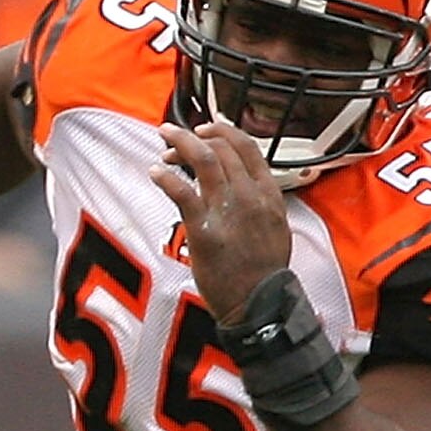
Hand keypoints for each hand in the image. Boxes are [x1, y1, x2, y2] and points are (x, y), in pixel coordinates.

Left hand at [150, 121, 294, 325]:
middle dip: (193, 137)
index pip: (247, 147)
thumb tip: (240, 181)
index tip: (204, 128)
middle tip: (173, 138)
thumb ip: (259, 199)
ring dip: (179, 145)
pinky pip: (182, 192)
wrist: (257, 302)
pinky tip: (156, 172)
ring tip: (164, 144)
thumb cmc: (262, 269)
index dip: (223, 131)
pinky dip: (166, 176)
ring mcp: (227, 211)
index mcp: (269, 193)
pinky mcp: (204, 230)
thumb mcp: (275, 225)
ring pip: (203, 161)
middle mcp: (250, 196)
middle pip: (221, 149)